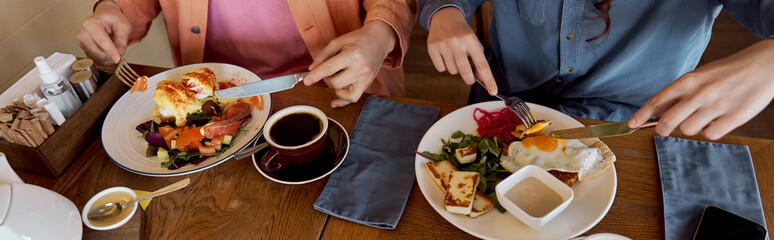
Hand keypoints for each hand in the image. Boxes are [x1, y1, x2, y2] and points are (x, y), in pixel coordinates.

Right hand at [76, 0, 130, 65]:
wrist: (105, 18)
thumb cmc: (112, 19)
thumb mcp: (122, 24)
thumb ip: (122, 38)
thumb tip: (120, 52)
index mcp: (91, 25)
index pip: (102, 41)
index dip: (111, 51)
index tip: (117, 59)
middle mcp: (83, 35)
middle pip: (100, 53)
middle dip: (113, 54)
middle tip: (120, 46)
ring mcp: (82, 44)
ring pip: (99, 59)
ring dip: (111, 57)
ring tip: (114, 46)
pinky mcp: (85, 51)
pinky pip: (97, 61)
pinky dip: (106, 59)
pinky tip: (109, 51)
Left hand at [303, 20, 396, 107]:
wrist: (379, 40)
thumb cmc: (358, 39)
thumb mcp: (339, 41)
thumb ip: (324, 55)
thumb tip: (312, 69)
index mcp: (352, 55)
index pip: (329, 68)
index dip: (315, 76)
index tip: (306, 81)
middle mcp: (360, 68)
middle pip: (335, 83)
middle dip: (326, 79)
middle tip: (329, 70)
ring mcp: (366, 78)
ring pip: (344, 93)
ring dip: (335, 87)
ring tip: (337, 76)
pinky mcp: (368, 84)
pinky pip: (354, 98)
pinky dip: (343, 100)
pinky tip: (335, 100)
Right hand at [427, 7, 496, 94]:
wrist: (445, 17)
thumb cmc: (462, 33)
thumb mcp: (474, 42)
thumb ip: (478, 59)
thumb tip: (481, 80)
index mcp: (471, 40)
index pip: (482, 65)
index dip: (488, 80)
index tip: (493, 91)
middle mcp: (457, 42)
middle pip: (465, 72)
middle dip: (469, 79)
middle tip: (470, 78)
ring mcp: (443, 45)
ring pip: (452, 71)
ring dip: (455, 68)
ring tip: (454, 56)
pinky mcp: (432, 48)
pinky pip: (441, 68)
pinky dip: (444, 66)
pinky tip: (445, 55)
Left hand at [628, 39, 773, 139]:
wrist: (764, 65)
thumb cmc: (728, 72)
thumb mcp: (699, 76)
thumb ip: (679, 94)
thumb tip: (656, 112)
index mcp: (688, 81)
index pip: (657, 101)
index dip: (641, 115)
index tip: (631, 125)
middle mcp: (699, 93)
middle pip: (667, 122)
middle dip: (663, 129)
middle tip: (666, 128)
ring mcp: (717, 106)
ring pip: (688, 131)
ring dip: (692, 127)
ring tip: (705, 114)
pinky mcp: (734, 117)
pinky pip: (710, 135)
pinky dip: (712, 130)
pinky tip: (720, 118)